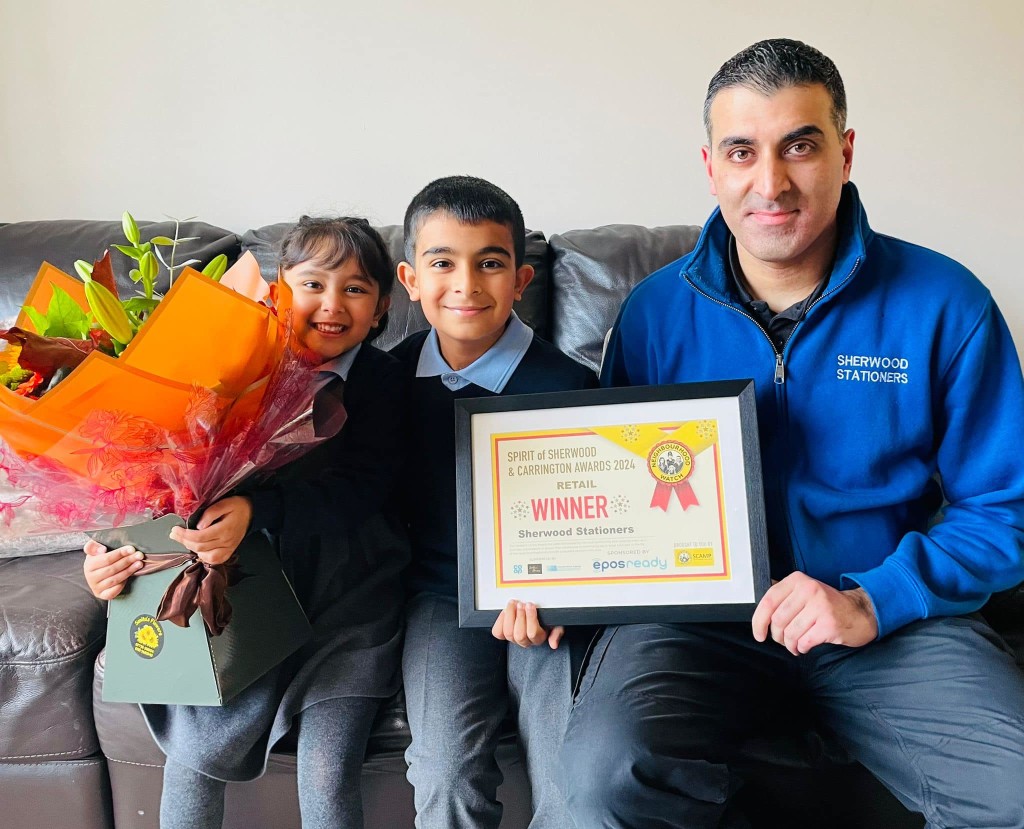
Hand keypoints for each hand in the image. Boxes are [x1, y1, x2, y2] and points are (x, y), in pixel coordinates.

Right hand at [83, 539, 142, 599]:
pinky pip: (113, 592)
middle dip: (128, 561)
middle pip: (112, 569)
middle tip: (139, 555)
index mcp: (89, 565)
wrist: (96, 574)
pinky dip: (122, 584)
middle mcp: (91, 577)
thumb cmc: (98, 559)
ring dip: (129, 571)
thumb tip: (101, 550)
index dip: (120, 553)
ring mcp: (96, 587)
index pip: (107, 559)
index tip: (132, 549)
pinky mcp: (102, 595)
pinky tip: (130, 576)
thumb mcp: (94, 550)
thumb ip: (93, 546)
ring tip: (139, 564)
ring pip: (115, 579)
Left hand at [168, 496, 252, 564]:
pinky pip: (215, 560)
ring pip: (206, 557)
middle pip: (200, 547)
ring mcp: (229, 549)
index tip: (175, 529)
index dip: (184, 535)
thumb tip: (198, 526)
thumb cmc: (237, 506)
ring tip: (184, 540)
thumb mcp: (224, 503)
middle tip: (174, 534)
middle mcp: (227, 542)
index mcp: (225, 529)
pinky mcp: (229, 552)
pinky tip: (198, 550)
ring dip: (192, 550)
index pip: (200, 537)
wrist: (252, 513)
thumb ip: (210, 513)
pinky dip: (204, 557)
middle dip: (184, 541)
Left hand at [491, 599, 564, 648]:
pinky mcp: (503, 633)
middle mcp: (525, 641)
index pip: (533, 633)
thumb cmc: (545, 618)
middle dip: (520, 616)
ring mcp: (513, 638)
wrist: (534, 613)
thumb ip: (557, 632)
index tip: (531, 605)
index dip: (531, 618)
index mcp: (538, 638)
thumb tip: (553, 644)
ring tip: (513, 604)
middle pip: (519, 635)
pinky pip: (498, 632)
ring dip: (510, 616)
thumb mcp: (556, 623)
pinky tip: (505, 611)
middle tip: (521, 604)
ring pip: (508, 633)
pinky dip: (500, 621)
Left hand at [751, 571, 877, 654]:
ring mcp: (820, 607)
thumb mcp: (804, 591)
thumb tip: (758, 606)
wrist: (860, 612)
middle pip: (778, 620)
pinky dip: (802, 647)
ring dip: (790, 645)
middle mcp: (808, 590)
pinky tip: (805, 646)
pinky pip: (804, 642)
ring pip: (790, 633)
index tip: (759, 634)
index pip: (768, 601)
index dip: (758, 621)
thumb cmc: (828, 605)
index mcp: (797, 580)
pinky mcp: (829, 624)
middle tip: (783, 640)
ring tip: (795, 645)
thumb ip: (783, 596)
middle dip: (777, 636)